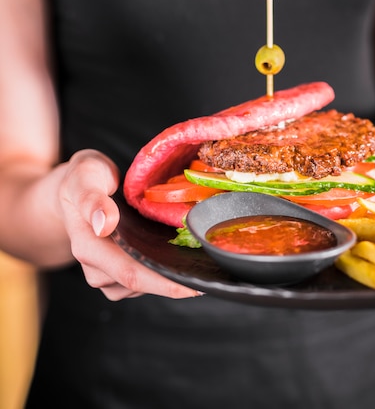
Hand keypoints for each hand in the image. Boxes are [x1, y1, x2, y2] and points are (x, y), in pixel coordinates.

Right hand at [57, 149, 201, 300]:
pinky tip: (180, 258)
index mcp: (88, 245)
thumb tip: (104, 224)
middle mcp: (96, 266)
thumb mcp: (85, 175)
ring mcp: (107, 274)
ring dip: (169, 278)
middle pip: (141, 284)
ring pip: (144, 287)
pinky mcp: (118, 274)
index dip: (164, 283)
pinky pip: (144, 282)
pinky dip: (162, 274)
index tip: (195, 285)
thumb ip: (92, 197)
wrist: (76, 187)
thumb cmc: (84, 178)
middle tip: (211, 276)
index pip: (129, 273)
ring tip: (197, 261)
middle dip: (176, 285)